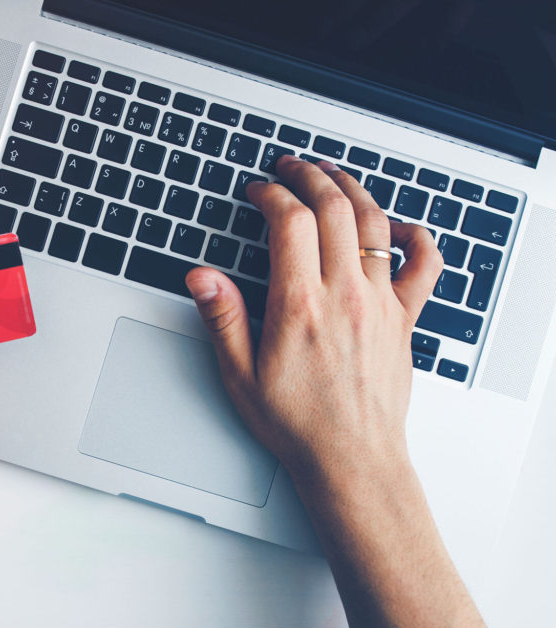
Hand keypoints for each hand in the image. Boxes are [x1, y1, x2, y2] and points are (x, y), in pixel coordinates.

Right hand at [186, 156, 442, 485]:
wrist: (351, 459)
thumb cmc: (297, 423)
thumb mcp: (240, 375)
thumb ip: (223, 318)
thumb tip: (202, 278)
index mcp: (300, 305)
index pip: (289, 221)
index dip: (270, 194)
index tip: (257, 191)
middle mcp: (345, 296)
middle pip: (334, 208)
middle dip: (309, 176)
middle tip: (291, 168)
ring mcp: (380, 304)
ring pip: (374, 224)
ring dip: (352, 189)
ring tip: (333, 176)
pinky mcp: (403, 319)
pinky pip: (424, 265)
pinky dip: (416, 236)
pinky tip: (400, 226)